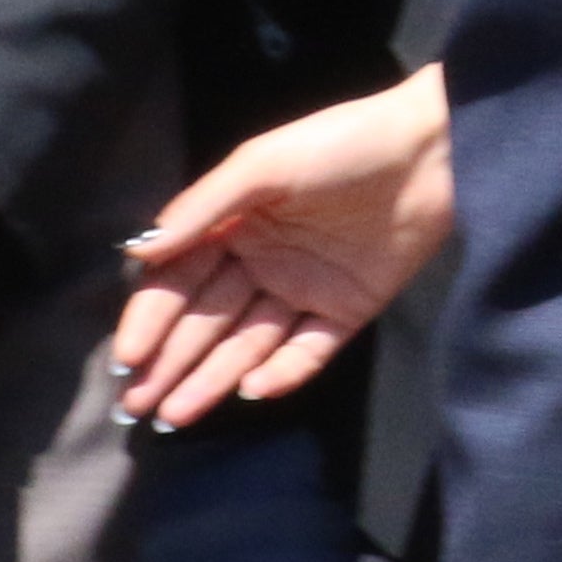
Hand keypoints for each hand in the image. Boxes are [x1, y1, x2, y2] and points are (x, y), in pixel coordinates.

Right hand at [114, 66, 451, 429]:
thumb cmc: (340, 145)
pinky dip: (281, 372)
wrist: (434, 149)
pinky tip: (251, 390)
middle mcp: (263, 262)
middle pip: (207, 321)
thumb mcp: (263, 165)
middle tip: (135, 406)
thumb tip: (137, 251)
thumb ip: (202, 208)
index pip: (180, 281)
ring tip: (173, 417)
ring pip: (248, 344)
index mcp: (236, 225)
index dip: (152, 318)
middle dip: (170, 363)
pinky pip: (308, 350)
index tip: (127, 357)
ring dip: (211, 379)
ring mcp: (305, 289)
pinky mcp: (348, 310)